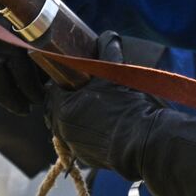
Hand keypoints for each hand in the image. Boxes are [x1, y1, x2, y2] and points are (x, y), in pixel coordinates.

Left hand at [44, 32, 163, 175]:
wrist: (142, 143)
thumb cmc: (126, 107)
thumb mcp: (116, 74)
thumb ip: (108, 51)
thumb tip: (108, 36)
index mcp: (63, 107)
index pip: (53, 90)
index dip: (66, 82)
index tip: (78, 78)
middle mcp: (62, 129)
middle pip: (57, 109)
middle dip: (69, 101)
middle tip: (88, 94)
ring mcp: (73, 146)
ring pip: (67, 127)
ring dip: (77, 118)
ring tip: (98, 111)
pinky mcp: (84, 159)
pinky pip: (79, 143)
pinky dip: (88, 134)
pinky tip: (105, 128)